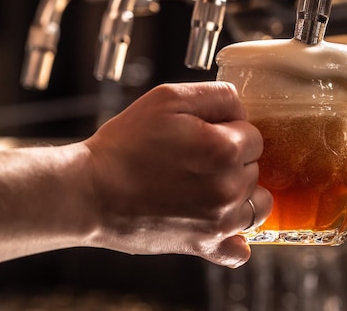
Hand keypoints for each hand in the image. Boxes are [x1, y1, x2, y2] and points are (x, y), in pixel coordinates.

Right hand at [83, 81, 272, 267]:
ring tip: (207, 187)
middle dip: (234, 160)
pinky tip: (220, 223)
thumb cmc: (125, 144)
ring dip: (240, 194)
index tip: (203, 135)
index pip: (255, 136)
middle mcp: (230, 188)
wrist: (91, 191)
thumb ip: (217, 95)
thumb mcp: (167, 99)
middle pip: (256, 169)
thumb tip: (243, 111)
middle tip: (194, 158)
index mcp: (225, 149)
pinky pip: (239, 251)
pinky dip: (235, 239)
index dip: (230, 131)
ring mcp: (219, 222)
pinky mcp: (204, 246)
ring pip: (256, 205)